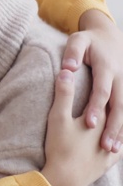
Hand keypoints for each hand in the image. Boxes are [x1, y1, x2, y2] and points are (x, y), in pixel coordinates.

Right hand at [42, 70, 121, 185]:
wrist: (66, 178)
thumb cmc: (60, 146)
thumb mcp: (58, 117)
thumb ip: (64, 93)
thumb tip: (67, 70)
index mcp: (99, 116)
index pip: (105, 95)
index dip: (102, 85)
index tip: (98, 75)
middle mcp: (109, 130)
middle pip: (116, 111)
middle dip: (113, 103)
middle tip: (108, 94)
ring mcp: (110, 147)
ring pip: (122, 130)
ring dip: (120, 124)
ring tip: (119, 116)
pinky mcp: (108, 161)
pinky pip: (121, 150)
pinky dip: (122, 143)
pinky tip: (121, 144)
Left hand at [62, 9, 122, 151]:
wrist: (109, 36)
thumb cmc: (89, 41)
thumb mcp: (78, 40)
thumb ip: (73, 53)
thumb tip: (68, 68)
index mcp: (107, 68)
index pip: (102, 91)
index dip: (96, 108)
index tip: (89, 124)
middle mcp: (120, 78)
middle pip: (119, 105)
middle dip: (113, 127)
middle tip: (104, 146)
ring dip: (121, 131)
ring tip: (112, 150)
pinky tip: (119, 143)